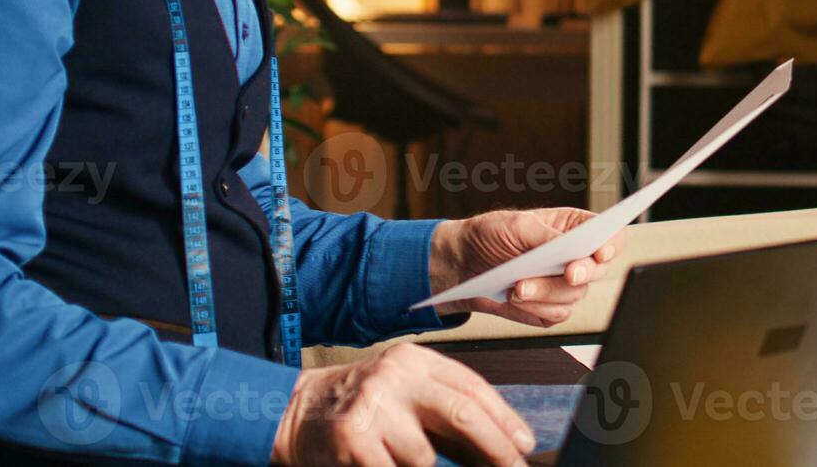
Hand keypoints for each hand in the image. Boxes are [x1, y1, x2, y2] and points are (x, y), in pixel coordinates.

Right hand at [272, 343, 533, 466]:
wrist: (293, 412)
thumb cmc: (359, 407)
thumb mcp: (402, 393)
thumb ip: (442, 411)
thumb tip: (498, 444)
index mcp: (412, 360)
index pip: (471, 386)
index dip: (503, 418)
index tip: (523, 444)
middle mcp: (394, 376)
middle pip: (461, 413)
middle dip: (495, 448)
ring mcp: (372, 405)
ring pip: (423, 457)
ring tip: (394, 457)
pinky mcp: (352, 438)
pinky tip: (383, 465)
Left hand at [429, 208, 624, 326]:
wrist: (461, 264)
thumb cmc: (490, 235)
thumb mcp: (518, 225)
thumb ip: (547, 236)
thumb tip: (571, 246)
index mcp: (574, 229)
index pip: (610, 237)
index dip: (612, 245)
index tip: (601, 253)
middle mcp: (575, 257)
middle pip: (597, 270)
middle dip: (581, 273)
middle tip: (568, 273)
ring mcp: (563, 285)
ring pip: (575, 296)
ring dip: (547, 293)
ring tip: (518, 286)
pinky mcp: (549, 308)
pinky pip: (556, 315)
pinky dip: (537, 307)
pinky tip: (516, 297)